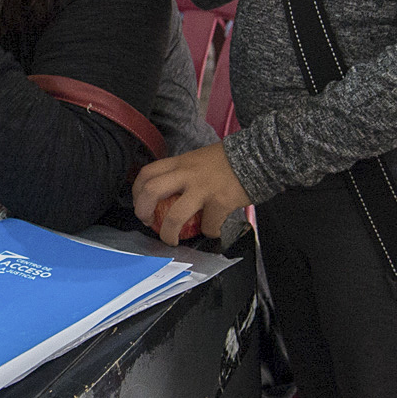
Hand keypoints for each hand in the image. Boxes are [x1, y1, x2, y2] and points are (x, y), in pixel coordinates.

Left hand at [132, 142, 249, 246]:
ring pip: (174, 216)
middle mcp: (187, 174)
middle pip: (150, 191)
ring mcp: (202, 189)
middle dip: (142, 211)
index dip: (137, 192)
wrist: (259, 156)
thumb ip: (185, 172)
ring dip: (168, 234)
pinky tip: (213, 230)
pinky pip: (208, 226)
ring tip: (171, 240)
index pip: (147, 173)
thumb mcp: (200, 159)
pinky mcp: (220, 202)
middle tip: (147, 222)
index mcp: (180, 162)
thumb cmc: (229, 161)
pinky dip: (209, 232)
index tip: (140, 204)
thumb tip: (172, 192)